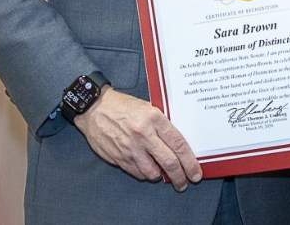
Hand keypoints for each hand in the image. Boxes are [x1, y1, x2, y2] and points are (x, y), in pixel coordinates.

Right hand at [74, 87, 202, 191]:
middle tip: (184, 183)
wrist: (94, 108)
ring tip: (163, 173)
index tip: (195, 172)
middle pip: (169, 162)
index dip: (190, 162)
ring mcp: (130, 147)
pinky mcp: (119, 157)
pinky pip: (137, 173)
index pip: (178, 144)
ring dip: (160, 176)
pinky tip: (146, 168)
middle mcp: (143, 134)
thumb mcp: (148, 107)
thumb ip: (162, 125)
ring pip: (153, 172)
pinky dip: (145, 174)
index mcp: (154, 118)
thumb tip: (178, 145)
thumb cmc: (123, 106)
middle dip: (180, 176)